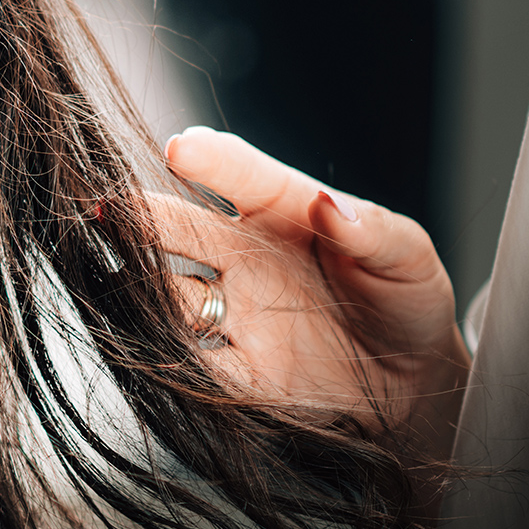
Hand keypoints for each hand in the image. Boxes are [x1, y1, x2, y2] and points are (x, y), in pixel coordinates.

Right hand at [150, 127, 469, 461]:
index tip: (184, 148)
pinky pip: (195, 364)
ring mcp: (236, 311)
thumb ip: (376, 233)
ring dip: (143, 287)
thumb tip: (332, 206)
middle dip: (143, 215)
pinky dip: (169, 357)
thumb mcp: (411, 259)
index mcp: (283, 210)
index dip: (212, 160)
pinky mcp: (240, 371)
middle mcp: (243, 255)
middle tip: (115, 207)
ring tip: (122, 279)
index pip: (241, 175)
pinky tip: (150, 346)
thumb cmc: (407, 300)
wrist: (413, 380)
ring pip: (171, 293)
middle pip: (179, 228)